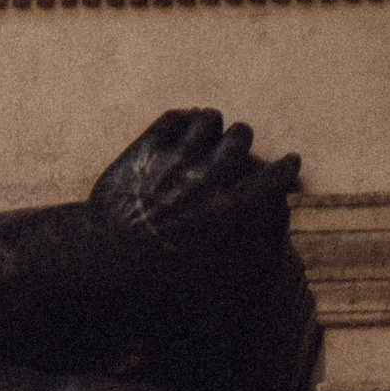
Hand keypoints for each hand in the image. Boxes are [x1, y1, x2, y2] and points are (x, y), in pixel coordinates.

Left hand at [88, 108, 296, 252]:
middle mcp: (205, 178)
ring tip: (206, 130)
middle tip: (236, 144)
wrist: (98, 257)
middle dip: (241, 139)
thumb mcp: (200, 273)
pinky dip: (181, 119)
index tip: (291, 162)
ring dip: (211, 124)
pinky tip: (180, 126)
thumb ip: (238, 260)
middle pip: (241, 135)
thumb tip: (269, 253)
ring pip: (209, 118)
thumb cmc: (149, 272)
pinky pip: (173, 117)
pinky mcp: (145, 149)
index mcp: (224, 210)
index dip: (286, 169)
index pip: (271, 180)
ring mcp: (174, 160)